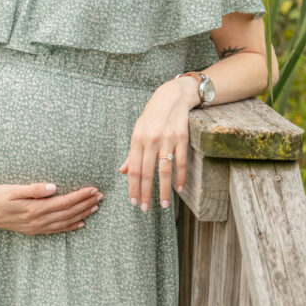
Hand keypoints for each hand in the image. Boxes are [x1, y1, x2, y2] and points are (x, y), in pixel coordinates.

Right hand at [0, 179, 101, 234]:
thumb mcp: (12, 189)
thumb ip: (33, 189)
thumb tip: (53, 187)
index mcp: (35, 209)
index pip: (64, 202)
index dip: (80, 196)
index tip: (93, 189)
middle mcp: (38, 220)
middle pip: (68, 212)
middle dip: (85, 204)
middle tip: (100, 196)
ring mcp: (36, 227)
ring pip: (65, 222)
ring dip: (81, 214)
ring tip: (95, 207)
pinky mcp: (33, 230)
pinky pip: (56, 230)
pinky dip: (70, 227)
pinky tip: (80, 224)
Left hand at [119, 78, 197, 209]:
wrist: (172, 97)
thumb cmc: (152, 116)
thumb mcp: (138, 130)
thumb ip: (132, 153)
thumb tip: (123, 171)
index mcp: (137, 139)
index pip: (134, 169)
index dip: (133, 187)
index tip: (134, 201)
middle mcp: (151, 140)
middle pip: (147, 172)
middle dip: (145, 193)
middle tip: (145, 208)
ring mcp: (167, 140)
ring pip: (164, 170)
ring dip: (164, 190)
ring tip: (164, 205)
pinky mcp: (182, 138)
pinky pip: (181, 162)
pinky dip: (180, 177)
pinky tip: (179, 188)